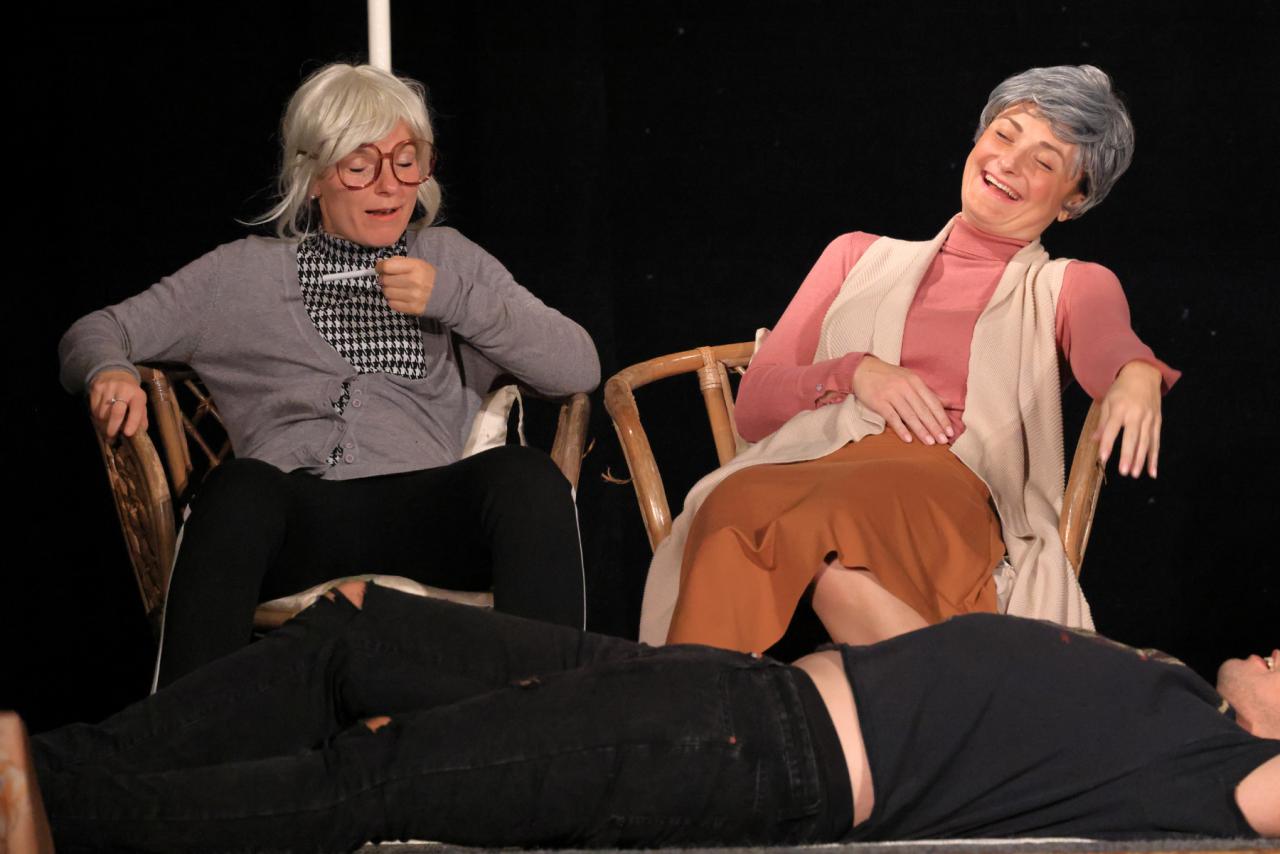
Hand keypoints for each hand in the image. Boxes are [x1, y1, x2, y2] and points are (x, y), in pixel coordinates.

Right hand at [88, 369, 147, 439]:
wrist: (115, 374)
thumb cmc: (130, 394)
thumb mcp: (139, 402)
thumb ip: (141, 417)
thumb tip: (140, 433)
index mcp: (138, 395)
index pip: (136, 409)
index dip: (132, 422)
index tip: (127, 433)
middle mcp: (124, 390)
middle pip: (116, 412)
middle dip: (113, 427)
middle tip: (111, 438)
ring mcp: (108, 388)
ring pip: (103, 413)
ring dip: (103, 424)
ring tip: (106, 428)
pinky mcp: (96, 388)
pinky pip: (94, 408)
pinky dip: (97, 417)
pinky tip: (101, 418)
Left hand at [376, 256, 435, 315]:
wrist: (443, 292)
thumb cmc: (425, 275)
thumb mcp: (416, 263)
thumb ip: (397, 262)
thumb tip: (379, 265)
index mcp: (415, 267)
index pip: (387, 267)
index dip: (380, 267)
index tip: (380, 269)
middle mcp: (415, 281)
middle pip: (385, 280)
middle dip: (385, 279)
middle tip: (391, 280)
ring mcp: (414, 296)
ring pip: (387, 293)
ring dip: (389, 290)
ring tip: (397, 288)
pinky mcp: (413, 308)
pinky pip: (392, 304)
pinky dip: (394, 300)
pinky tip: (401, 297)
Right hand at [852, 355, 952, 444]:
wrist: (862, 370)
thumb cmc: (888, 376)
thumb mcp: (910, 379)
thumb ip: (927, 392)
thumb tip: (948, 403)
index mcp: (915, 381)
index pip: (932, 402)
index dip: (942, 418)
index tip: (950, 431)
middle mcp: (905, 387)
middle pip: (923, 410)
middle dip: (934, 427)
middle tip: (943, 441)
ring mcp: (891, 394)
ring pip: (909, 415)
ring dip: (921, 430)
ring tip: (930, 442)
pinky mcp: (879, 402)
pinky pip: (892, 417)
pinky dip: (901, 429)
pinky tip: (908, 439)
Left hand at [1094, 360, 1162, 477]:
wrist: (1144, 374)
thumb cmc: (1121, 389)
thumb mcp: (1108, 401)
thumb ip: (1103, 422)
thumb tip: (1095, 440)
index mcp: (1120, 408)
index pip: (1112, 429)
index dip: (1108, 444)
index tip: (1103, 458)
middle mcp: (1136, 414)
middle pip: (1132, 438)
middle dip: (1128, 456)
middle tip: (1124, 472)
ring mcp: (1149, 418)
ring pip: (1146, 442)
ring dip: (1141, 459)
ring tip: (1135, 474)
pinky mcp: (1157, 422)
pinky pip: (1156, 441)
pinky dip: (1154, 457)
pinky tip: (1152, 471)